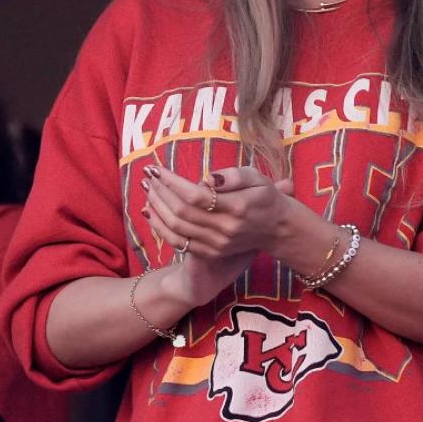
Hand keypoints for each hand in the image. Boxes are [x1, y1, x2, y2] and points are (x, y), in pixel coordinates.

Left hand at [142, 165, 293, 259]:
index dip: (173, 183)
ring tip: (147, 189)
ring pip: (177, 228)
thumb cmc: (264, 196)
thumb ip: (234, 176)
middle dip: (161, 192)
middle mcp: (225, 229)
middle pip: (182, 212)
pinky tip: (150, 211)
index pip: (196, 196)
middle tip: (148, 175)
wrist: (275, 228)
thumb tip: (208, 178)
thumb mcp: (257, 178)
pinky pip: (178, 242)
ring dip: (157, 207)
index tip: (158, 169)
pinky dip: (160, 227)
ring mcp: (217, 244)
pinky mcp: (210, 252)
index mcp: (237, 208)